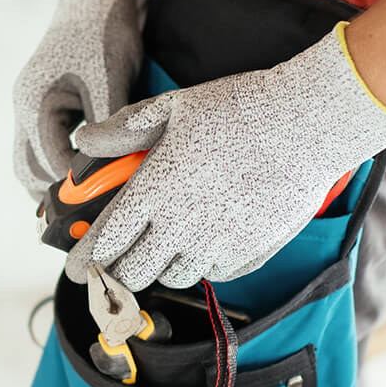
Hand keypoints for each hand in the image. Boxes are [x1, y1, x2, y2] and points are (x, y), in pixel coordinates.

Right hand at [13, 0, 141, 198]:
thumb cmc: (104, 33)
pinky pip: (42, 147)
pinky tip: (87, 173)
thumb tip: (114, 167)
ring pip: (31, 163)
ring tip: (90, 200)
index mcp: (34, 103)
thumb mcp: (111, 81)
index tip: (105, 201)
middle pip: (28, 171)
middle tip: (93, 211)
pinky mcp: (42, 107)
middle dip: (57, 194)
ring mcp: (29, 108)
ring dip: (55, 183)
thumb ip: (107, 126)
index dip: (75, 187)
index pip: (48, 164)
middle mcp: (24, 109)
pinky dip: (59, 166)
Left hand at [65, 23, 385, 290]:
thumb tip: (83, 142)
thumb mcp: (174, 108)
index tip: (76, 269)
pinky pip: (212, 274)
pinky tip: (209, 237)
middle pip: (133, 273)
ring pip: (172, 278)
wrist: (309, 126)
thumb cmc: (239, 109)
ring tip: (167, 243)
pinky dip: (203, 263)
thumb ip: (123, 131)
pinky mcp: (247, 255)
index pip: (106, 241)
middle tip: (119, 262)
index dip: (86, 260)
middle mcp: (181, 225)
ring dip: (162, 266)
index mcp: (155, 189)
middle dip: (119, 271)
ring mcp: (215, 245)